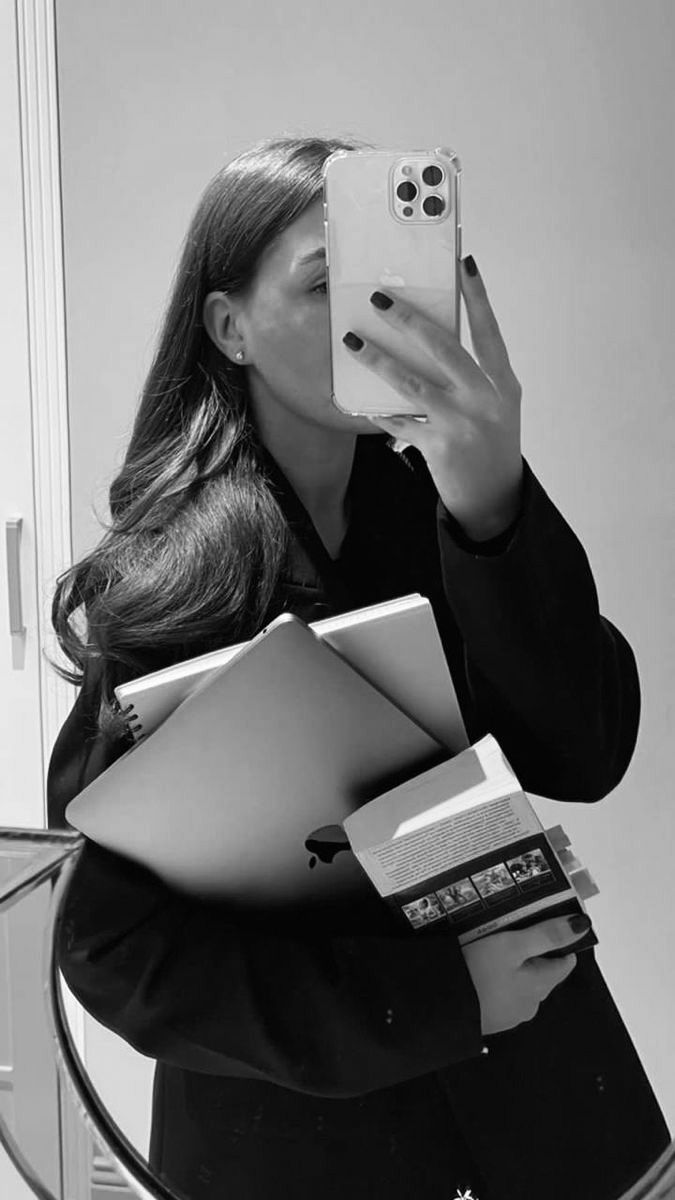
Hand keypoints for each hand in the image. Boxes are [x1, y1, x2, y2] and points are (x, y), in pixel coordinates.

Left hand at [343, 257, 522, 540]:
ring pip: (411, 383)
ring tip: (353, 341)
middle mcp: (485, 400)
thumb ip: (474, 374)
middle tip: (380, 299)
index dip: (478, 296)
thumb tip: (430, 339)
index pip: (489, 331)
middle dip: (409, 320)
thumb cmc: (493, 443)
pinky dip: (378, 410)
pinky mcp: (438, 447)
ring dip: (378, 359)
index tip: (464, 262)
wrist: (496, 498)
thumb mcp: (497, 404)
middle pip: (444, 348)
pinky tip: (360, 400)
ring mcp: (461, 424)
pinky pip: (399, 421)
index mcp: (503, 384)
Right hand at [461, 914, 589, 1035]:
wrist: (438, 1005)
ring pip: (520, 983)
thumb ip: (547, 935)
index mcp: (541, 985)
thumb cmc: (477, 970)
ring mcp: (509, 1015)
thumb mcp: (513, 944)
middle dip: (531, 953)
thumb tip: (582, 926)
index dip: (557, 940)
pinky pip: (501, 994)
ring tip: (490, 947)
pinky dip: (496, 981)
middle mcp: (530, 1004)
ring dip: (512, 967)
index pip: (564, 961)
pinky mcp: (489, 1019)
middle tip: (507, 930)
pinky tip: (479, 969)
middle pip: (542, 972)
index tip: (538, 923)